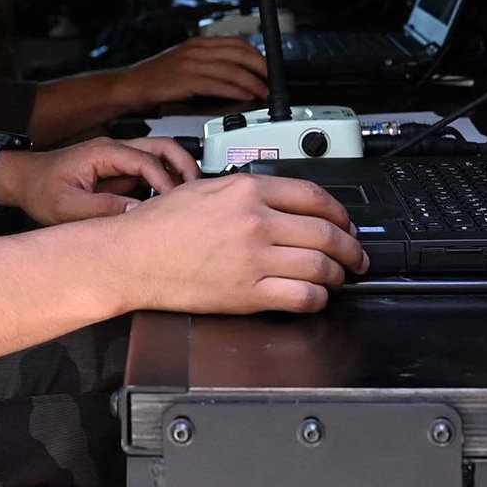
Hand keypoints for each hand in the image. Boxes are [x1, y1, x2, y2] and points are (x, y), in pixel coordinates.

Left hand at [0, 137, 197, 225]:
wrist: (24, 181)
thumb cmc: (40, 189)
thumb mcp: (67, 206)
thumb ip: (103, 209)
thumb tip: (138, 213)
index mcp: (103, 152)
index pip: (146, 160)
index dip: (164, 182)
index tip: (174, 203)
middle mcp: (114, 149)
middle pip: (163, 147)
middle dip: (184, 166)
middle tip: (199, 192)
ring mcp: (118, 158)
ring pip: (160, 155)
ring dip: (178, 173)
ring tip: (191, 197)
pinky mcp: (119, 170)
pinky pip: (150, 170)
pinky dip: (166, 182)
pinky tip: (172, 203)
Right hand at [115, 172, 367, 314]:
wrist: (131, 256)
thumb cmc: (158, 225)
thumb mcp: (204, 187)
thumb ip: (245, 191)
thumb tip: (280, 201)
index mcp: (246, 190)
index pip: (314, 197)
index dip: (339, 212)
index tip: (344, 222)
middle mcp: (255, 221)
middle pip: (326, 233)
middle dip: (350, 247)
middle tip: (354, 254)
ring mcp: (253, 258)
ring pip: (321, 266)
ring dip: (338, 275)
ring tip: (337, 278)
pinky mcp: (248, 292)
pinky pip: (302, 296)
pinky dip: (318, 298)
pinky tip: (315, 296)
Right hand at [123, 37, 269, 108]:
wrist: (131, 86)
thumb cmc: (156, 78)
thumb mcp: (184, 62)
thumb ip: (207, 63)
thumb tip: (234, 72)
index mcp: (198, 44)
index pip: (236, 42)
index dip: (256, 54)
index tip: (268, 66)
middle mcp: (197, 50)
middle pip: (239, 53)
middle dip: (261, 67)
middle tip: (272, 80)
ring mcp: (192, 64)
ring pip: (232, 69)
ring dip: (253, 82)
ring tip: (263, 92)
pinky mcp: (187, 80)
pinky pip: (220, 84)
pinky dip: (238, 90)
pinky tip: (247, 96)